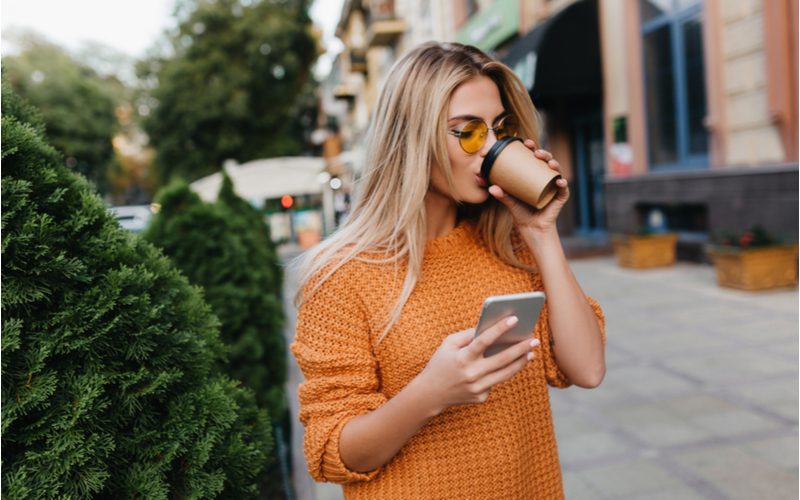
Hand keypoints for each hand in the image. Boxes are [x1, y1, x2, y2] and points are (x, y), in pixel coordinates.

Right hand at [416, 316, 539, 413]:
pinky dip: (502, 373)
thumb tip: (489, 328)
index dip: (499, 329)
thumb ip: (467, 335)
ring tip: (531, 352)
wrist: (430, 394)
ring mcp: (477, 388)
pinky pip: (495, 382)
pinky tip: (509, 366)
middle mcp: (471, 374)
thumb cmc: (440, 363)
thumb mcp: (448, 344)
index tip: (515, 319)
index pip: (484, 341)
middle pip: (501, 359)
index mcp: (462, 358)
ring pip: (505, 374)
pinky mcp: (481, 397)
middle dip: (520, 348)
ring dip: (520, 362)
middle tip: (534, 339)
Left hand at [488, 138, 568, 233]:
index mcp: (534, 174)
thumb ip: (502, 194)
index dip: (532, 147)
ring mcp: (554, 186)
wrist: (531, 228)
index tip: (526, 142)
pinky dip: (563, 184)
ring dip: (555, 164)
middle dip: (544, 153)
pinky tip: (559, 181)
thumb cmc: (521, 211)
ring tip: (550, 163)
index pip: (534, 157)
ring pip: (557, 171)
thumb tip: (491, 187)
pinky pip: (563, 189)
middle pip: (547, 160)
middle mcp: (546, 177)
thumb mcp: (510, 201)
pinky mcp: (560, 197)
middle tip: (537, 152)